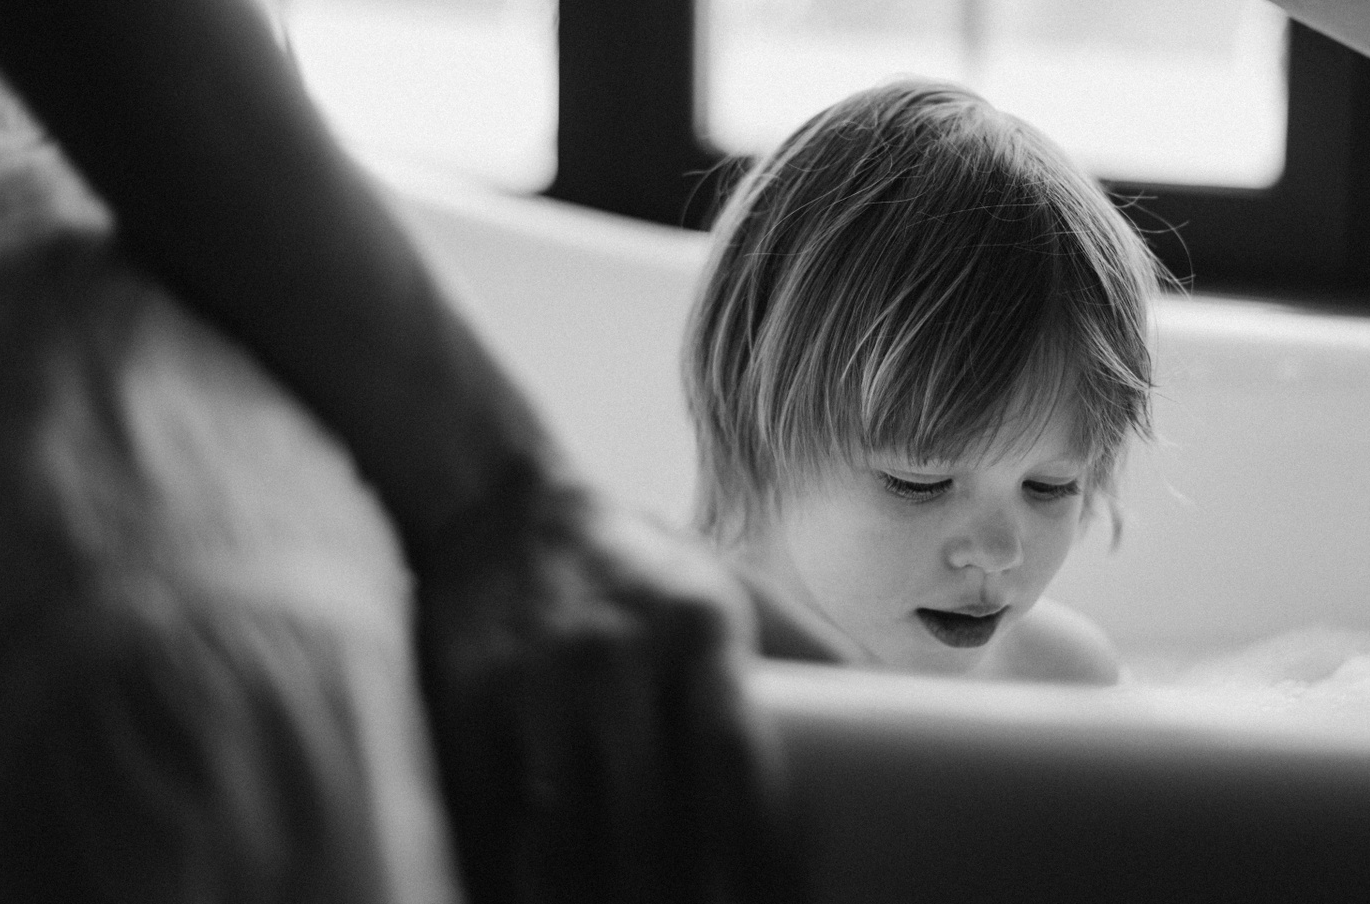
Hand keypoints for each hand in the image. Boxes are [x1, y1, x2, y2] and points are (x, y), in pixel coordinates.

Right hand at [414, 467, 801, 903]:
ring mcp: (532, 687)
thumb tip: (907, 708)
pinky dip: (514, 887)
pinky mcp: (462, 712)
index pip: (734, 765)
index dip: (757, 857)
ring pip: (565, 839)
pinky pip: (490, 828)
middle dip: (681, 901)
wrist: (496, 506)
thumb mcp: (731, 588)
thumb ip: (812, 651)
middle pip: (649, 822)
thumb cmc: (640, 569)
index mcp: (696, 628)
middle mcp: (614, 656)